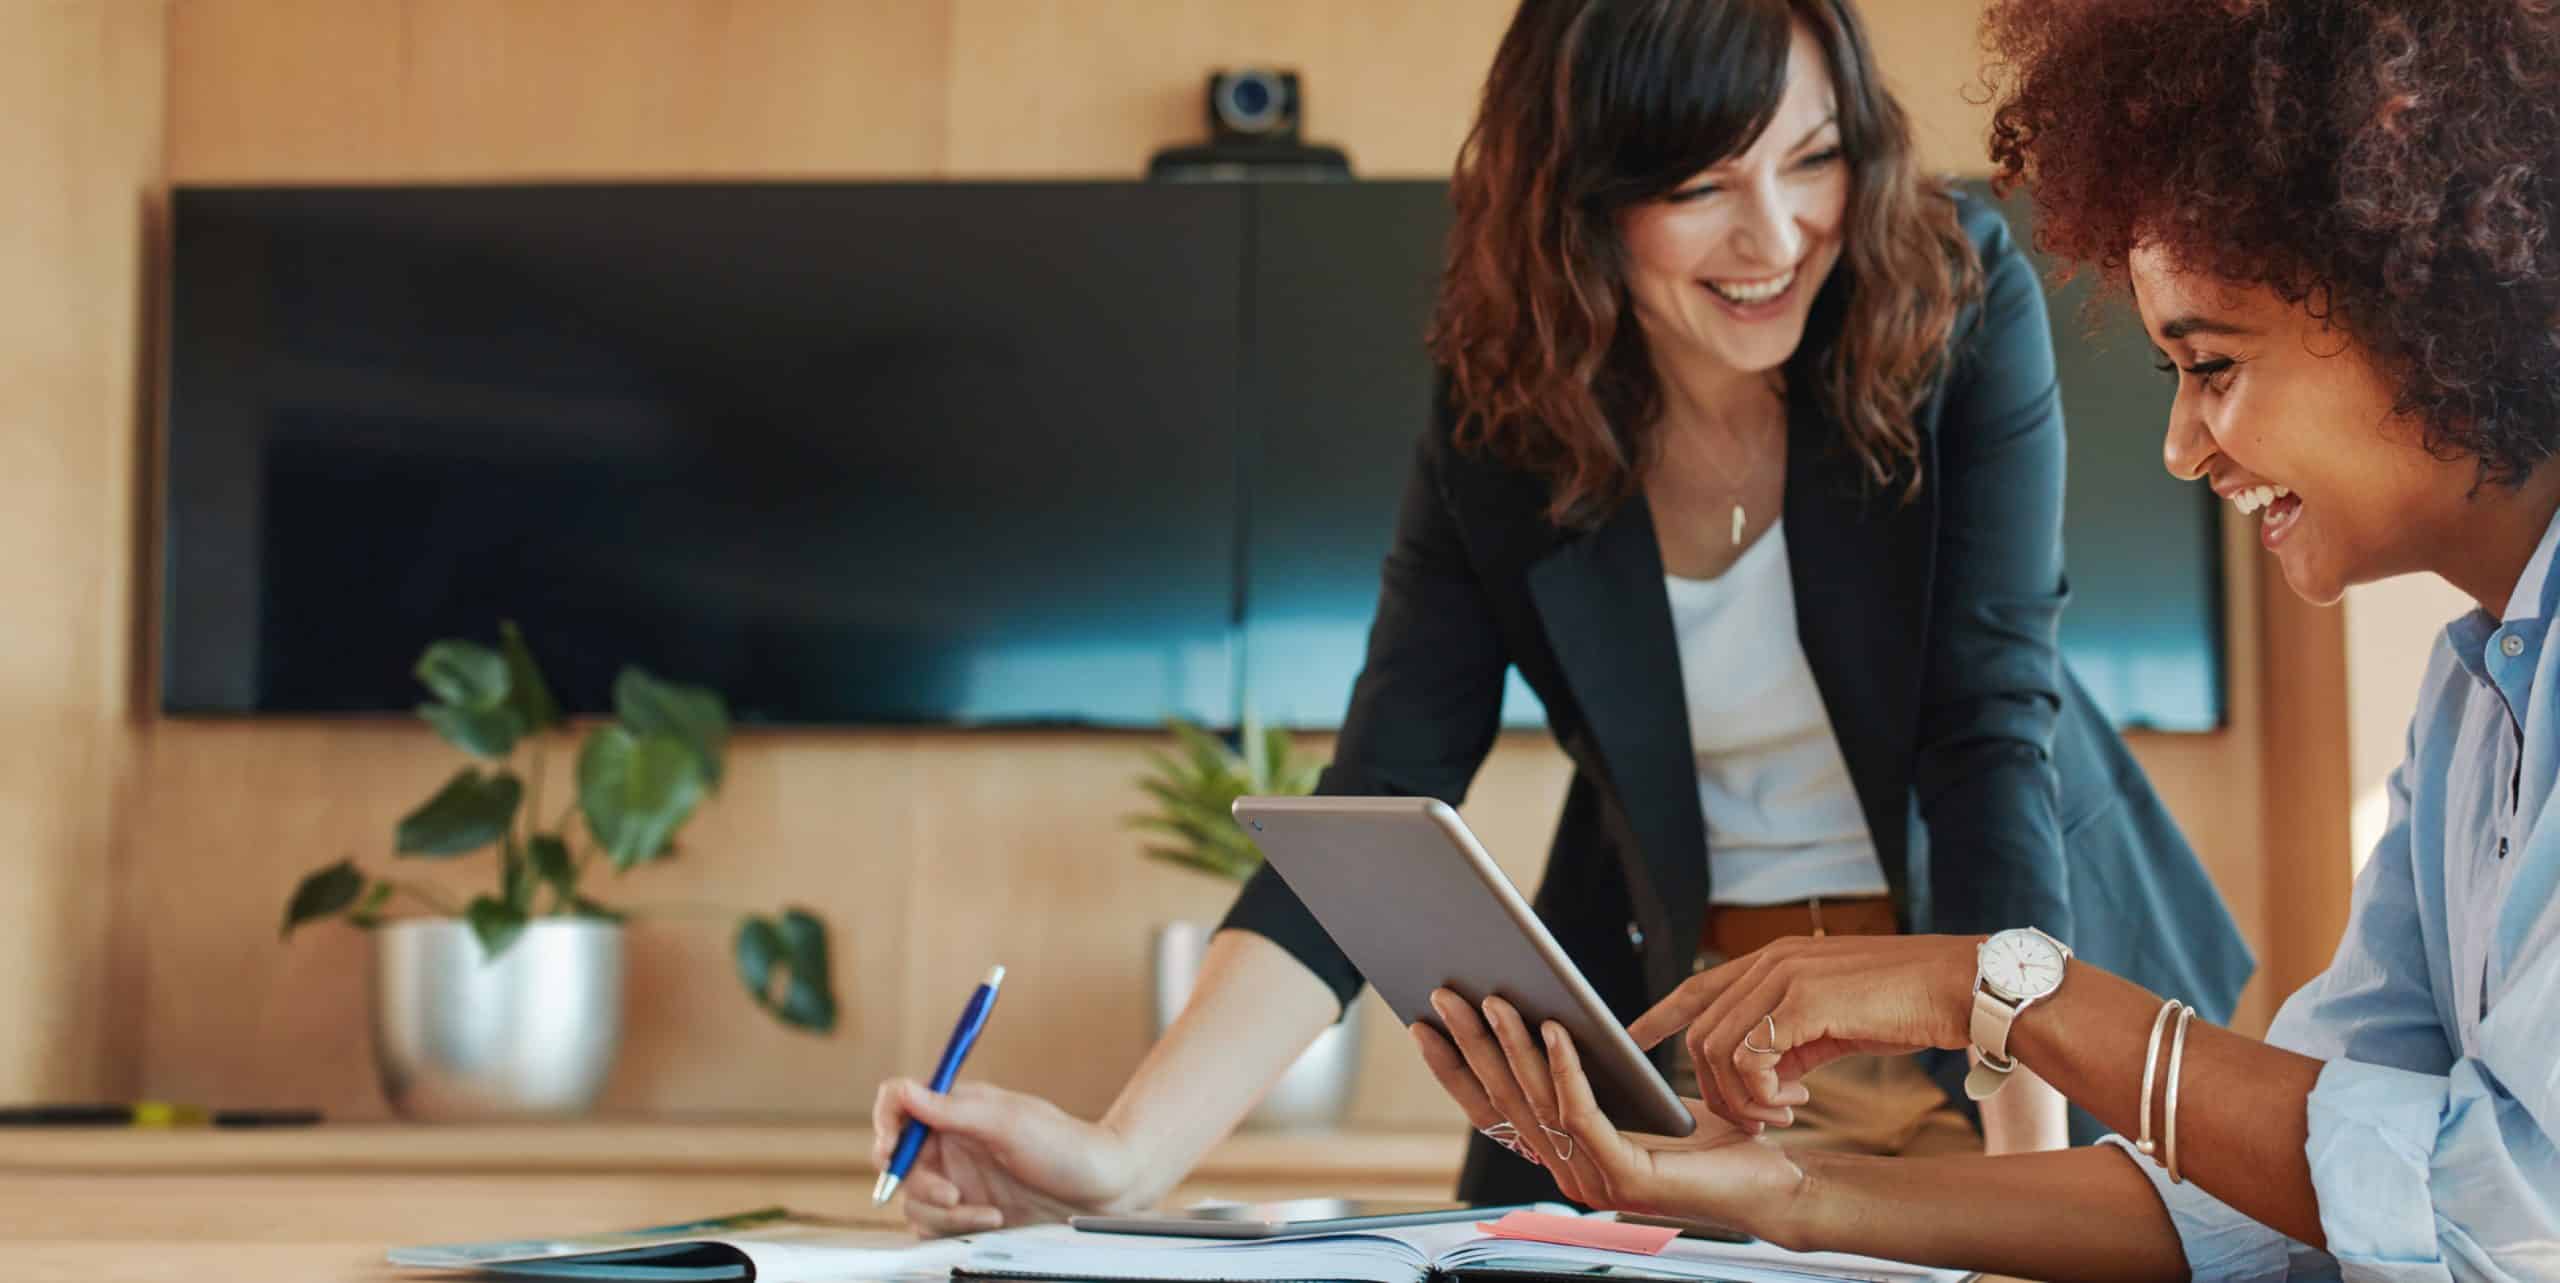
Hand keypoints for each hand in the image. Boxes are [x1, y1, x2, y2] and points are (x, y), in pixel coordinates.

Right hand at [871, 1078, 1142, 1236]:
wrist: (1104, 1192)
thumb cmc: (1066, 1148)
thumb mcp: (1009, 1122)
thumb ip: (952, 1109)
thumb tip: (903, 1090)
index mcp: (956, 1110)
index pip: (898, 1105)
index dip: (885, 1123)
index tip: (890, 1146)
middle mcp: (950, 1143)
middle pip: (896, 1160)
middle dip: (916, 1182)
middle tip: (948, 1194)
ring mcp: (957, 1179)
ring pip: (913, 1200)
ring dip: (943, 1212)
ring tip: (988, 1213)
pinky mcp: (967, 1213)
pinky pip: (934, 1227)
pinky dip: (956, 1228)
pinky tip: (994, 1221)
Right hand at [1410, 989, 1805, 1227]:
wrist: (1771, 1183)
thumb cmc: (1708, 1137)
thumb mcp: (1633, 1096)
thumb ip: (1587, 1074)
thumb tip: (1540, 1014)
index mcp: (1563, 1157)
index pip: (1490, 1111)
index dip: (1453, 1069)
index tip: (1423, 1022)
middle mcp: (1567, 1174)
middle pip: (1503, 1101)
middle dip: (1469, 1044)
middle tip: (1445, 994)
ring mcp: (1593, 1181)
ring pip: (1537, 1103)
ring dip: (1511, 1046)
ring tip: (1496, 998)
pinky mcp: (1626, 1178)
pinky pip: (1583, 1113)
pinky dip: (1565, 1068)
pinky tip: (1557, 1029)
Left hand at [1626, 935, 1979, 1132]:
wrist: (1959, 987)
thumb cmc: (1906, 1004)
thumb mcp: (1834, 1018)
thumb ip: (1792, 1035)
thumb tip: (1766, 1073)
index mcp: (1775, 960)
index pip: (1699, 987)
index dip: (1661, 1014)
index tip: (1633, 1037)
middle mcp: (1771, 961)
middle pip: (1702, 1034)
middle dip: (1717, 1089)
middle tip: (1760, 1117)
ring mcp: (1784, 977)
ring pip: (1717, 1050)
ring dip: (1742, 1098)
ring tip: (1782, 1113)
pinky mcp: (1803, 1001)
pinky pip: (1750, 1059)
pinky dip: (1762, 1092)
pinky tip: (1798, 1099)